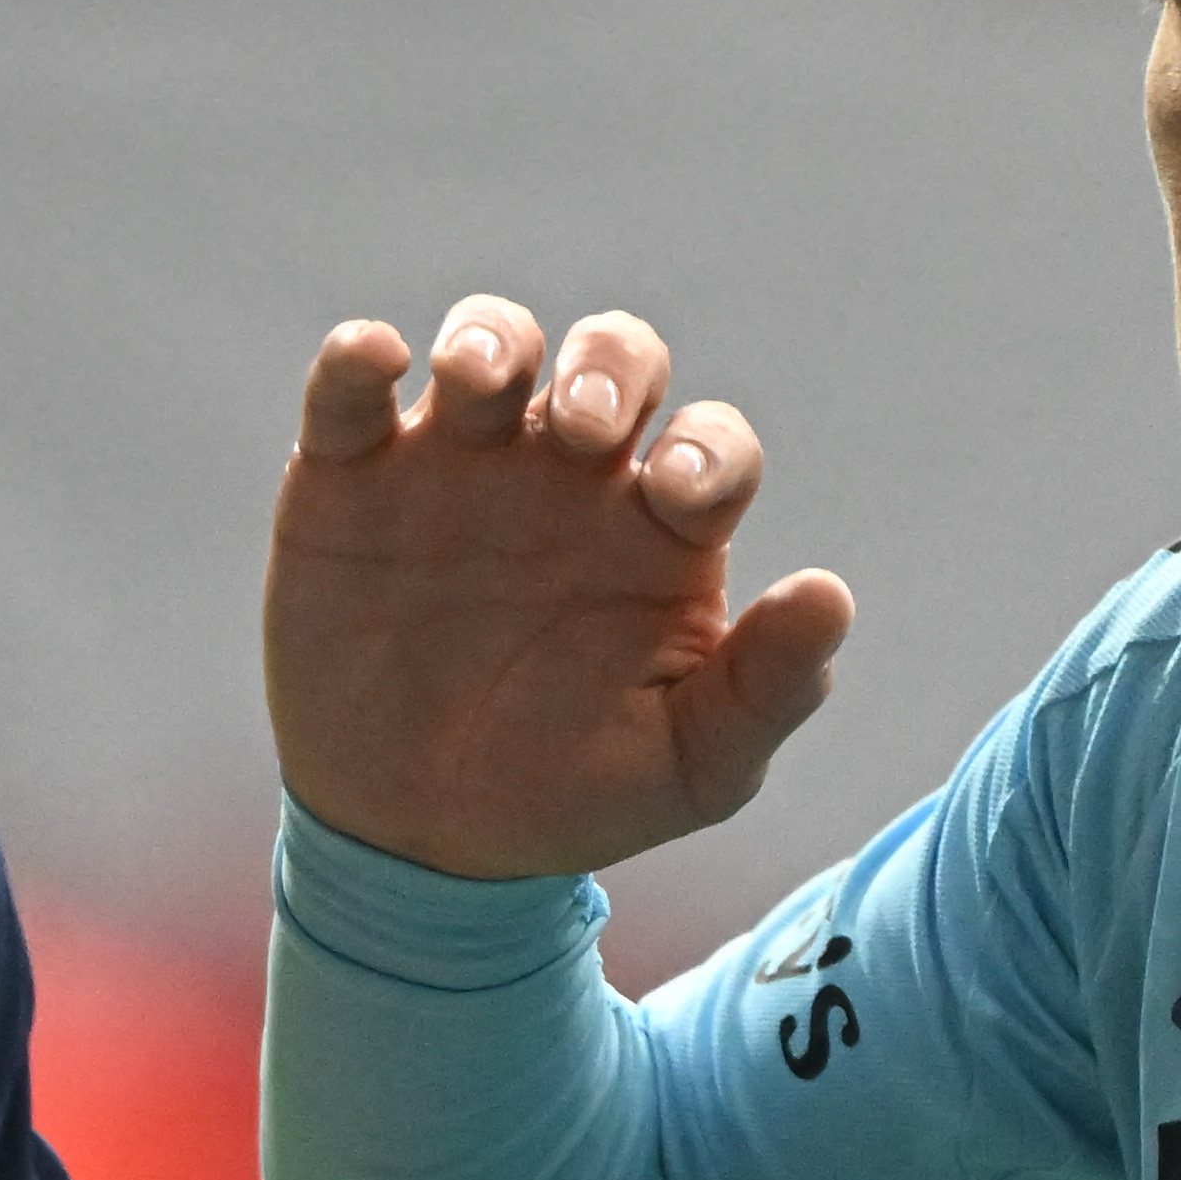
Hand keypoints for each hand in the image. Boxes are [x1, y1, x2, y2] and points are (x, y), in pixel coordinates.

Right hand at [268, 293, 846, 879]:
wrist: (416, 843)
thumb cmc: (571, 794)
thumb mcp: (687, 769)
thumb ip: (766, 690)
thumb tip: (831, 597)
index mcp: (661, 529)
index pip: (709, 446)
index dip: (708, 449)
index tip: (681, 494)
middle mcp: (567, 474)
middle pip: (612, 361)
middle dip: (607, 369)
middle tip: (583, 430)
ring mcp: (459, 465)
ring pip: (492, 344)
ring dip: (492, 337)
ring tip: (477, 381)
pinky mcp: (349, 477)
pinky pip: (351, 388)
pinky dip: (358, 357)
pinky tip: (376, 362)